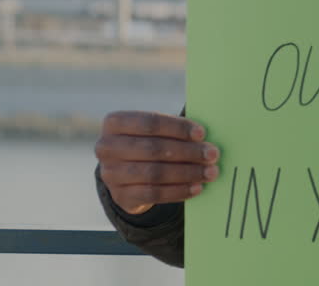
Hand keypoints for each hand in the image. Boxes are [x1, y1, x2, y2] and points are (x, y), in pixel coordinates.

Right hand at [95, 110, 220, 214]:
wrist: (128, 175)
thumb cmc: (148, 142)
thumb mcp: (154, 131)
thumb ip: (174, 129)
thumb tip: (204, 137)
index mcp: (114, 122)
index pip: (150, 123)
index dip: (177, 128)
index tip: (202, 134)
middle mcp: (106, 147)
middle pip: (153, 149)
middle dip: (187, 152)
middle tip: (212, 154)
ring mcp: (110, 174)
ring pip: (155, 173)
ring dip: (187, 173)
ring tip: (210, 172)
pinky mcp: (120, 195)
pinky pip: (154, 194)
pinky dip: (179, 191)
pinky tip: (197, 187)